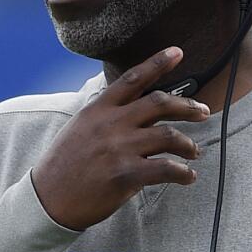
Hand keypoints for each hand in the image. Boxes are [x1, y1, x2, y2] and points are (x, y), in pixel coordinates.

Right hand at [31, 47, 209, 230]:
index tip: (177, 52)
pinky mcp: (125, 175)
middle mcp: (111, 123)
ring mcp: (119, 148)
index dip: (158, 62)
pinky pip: (165, 169)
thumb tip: (136, 107)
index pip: (133, 78)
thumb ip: (107, 114)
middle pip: (159, 103)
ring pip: (168, 135)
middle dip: (187, 106)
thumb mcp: (80, 127)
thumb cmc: (64, 164)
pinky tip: (187, 176)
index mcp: (99, 109)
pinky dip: (182, 172)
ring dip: (188, 143)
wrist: (47, 199)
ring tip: (194, 151)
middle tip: (203, 111)